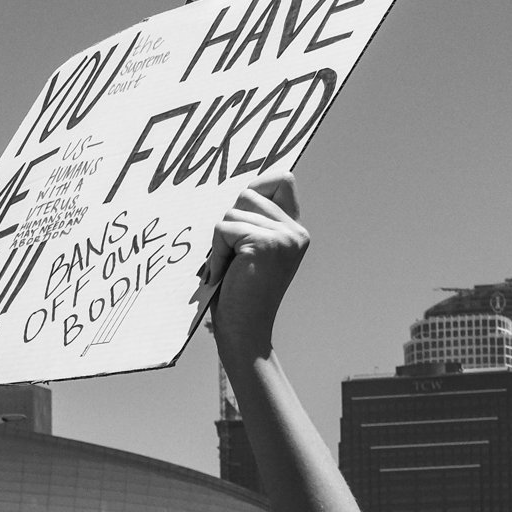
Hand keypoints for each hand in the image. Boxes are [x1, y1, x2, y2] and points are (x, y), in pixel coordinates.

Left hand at [208, 177, 306, 361]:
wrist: (244, 332)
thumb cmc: (238, 295)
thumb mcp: (249, 251)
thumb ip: (252, 222)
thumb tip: (237, 190)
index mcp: (295, 231)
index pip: (282, 179)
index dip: (256, 186)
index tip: (237, 217)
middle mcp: (296, 231)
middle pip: (248, 192)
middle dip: (229, 221)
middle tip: (229, 255)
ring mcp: (285, 237)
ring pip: (233, 210)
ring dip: (220, 240)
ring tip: (226, 269)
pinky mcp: (266, 244)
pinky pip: (224, 228)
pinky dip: (216, 252)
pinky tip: (222, 275)